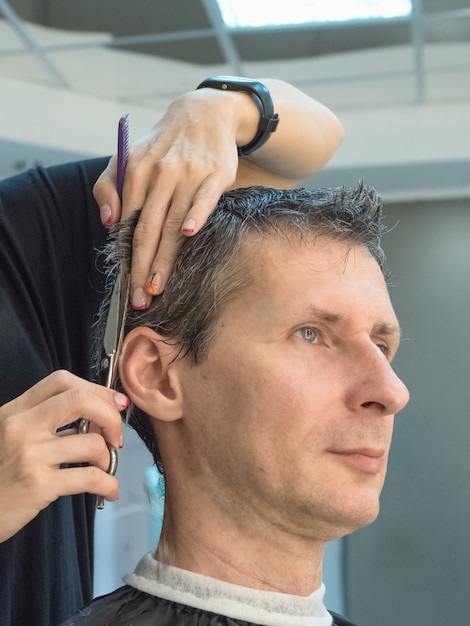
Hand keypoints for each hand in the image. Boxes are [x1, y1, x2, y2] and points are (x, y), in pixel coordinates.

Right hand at [0, 370, 127, 542]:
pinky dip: (109, 484)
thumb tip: (97, 419)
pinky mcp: (39, 485)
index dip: (96, 389)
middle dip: (110, 416)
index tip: (115, 403)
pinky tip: (109, 490)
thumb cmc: (0, 473)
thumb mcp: (13, 436)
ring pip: (92, 443)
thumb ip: (49, 423)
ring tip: (104, 469)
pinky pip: (90, 478)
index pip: (62, 380)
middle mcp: (22, 426)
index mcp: (17, 411)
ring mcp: (31, 455)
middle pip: (81, 400)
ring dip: (109, 458)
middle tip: (116, 436)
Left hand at [93, 79, 343, 307]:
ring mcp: (188, 173)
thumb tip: (107, 223)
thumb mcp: (128, 157)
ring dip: (165, 256)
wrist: (202, 114)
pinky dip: (196, 215)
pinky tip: (190, 234)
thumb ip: (109, 186)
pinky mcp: (215, 174)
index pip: (127, 224)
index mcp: (135, 172)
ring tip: (158, 285)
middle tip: (140, 298)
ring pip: (172, 222)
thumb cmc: (163, 145)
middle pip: (148, 228)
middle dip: (142, 266)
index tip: (126, 286)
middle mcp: (159, 173)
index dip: (126, 257)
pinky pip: (204, 198)